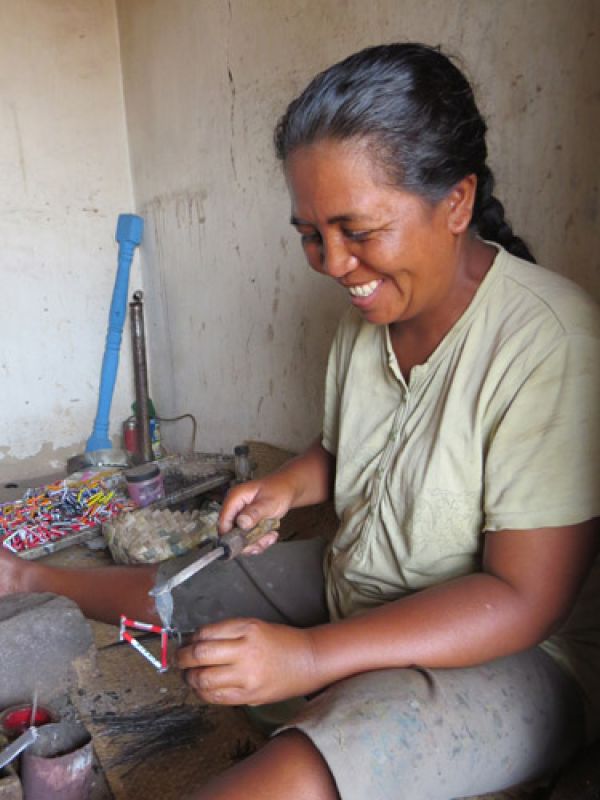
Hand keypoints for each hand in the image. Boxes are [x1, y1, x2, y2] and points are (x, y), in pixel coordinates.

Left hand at [176, 618, 318, 705]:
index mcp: (247, 629)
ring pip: (203, 679)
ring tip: (188, 675)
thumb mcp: (255, 626)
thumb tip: (197, 642)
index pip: (205, 633)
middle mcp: (245, 651)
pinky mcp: (249, 696)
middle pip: (200, 655)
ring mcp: (247, 676)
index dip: (190, 639)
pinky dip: (202, 693)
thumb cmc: (281, 641)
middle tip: (179, 659)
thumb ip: (228, 633)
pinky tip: (201, 688)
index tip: (187, 642)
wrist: (308, 660)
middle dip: (182, 658)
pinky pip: (216, 697)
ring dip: (189, 678)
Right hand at [218, 475, 294, 554]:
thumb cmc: (280, 490)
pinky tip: (270, 535)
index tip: (244, 544)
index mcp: (235, 498)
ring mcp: (240, 516)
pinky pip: (249, 538)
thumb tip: (241, 523)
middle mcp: (234, 508)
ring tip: (271, 536)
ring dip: (257, 542)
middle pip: (231, 533)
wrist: (289, 489)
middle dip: (248, 542)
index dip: (230, 536)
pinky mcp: (247, 523)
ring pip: (241, 539)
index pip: (223, 520)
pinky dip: (260, 540)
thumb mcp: (269, 502)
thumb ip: (255, 512)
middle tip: (264, 540)